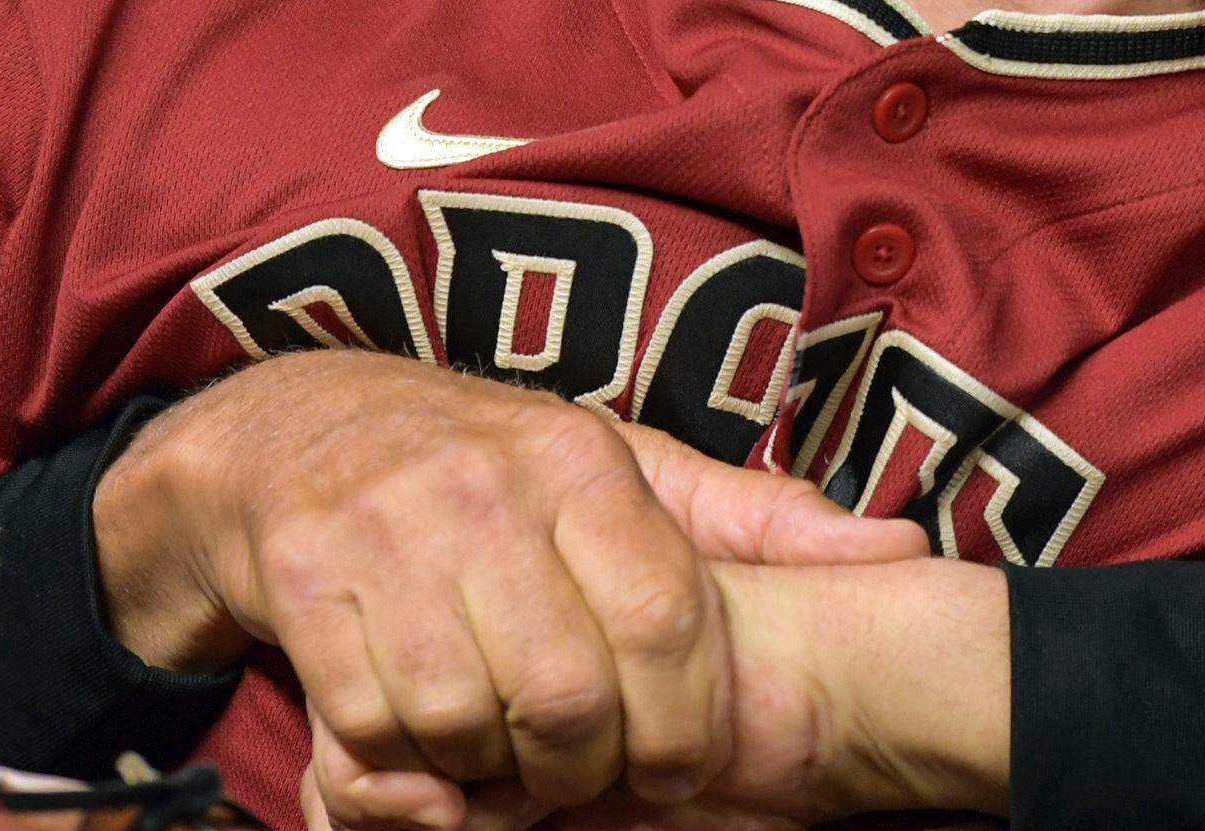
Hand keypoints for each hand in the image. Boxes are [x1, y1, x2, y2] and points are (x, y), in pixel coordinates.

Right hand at [92, 352, 924, 827]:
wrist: (299, 430)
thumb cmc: (496, 471)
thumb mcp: (628, 472)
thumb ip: (758, 522)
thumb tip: (906, 549)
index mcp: (580, 459)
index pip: (665, 620)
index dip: (683, 725)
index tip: (681, 766)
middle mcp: (485, 489)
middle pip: (567, 694)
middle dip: (586, 766)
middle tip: (586, 774)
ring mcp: (385, 534)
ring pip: (467, 722)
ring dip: (492, 773)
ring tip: (506, 756)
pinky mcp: (302, 582)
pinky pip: (370, 725)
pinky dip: (406, 767)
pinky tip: (430, 742)